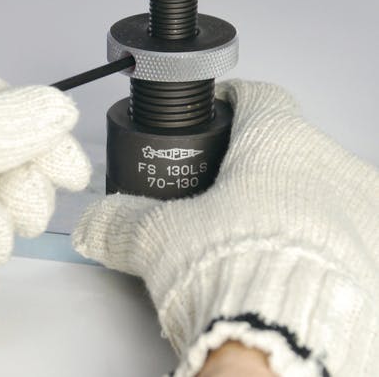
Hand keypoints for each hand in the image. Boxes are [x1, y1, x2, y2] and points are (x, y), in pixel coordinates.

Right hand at [73, 80, 378, 376]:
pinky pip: (353, 234)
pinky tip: (298, 266)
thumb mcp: (161, 241)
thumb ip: (122, 222)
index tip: (222, 109)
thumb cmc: (232, 274)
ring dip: (297, 205)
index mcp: (278, 144)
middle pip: (292, 146)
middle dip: (260, 165)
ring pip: (325, 189)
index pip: (258, 98)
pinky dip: (325, 243)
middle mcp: (333, 168)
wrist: (286, 349)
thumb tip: (95, 223)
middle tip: (233, 194)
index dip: (233, 101)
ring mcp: (367, 212)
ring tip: (264, 235)